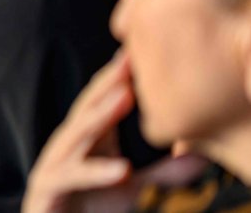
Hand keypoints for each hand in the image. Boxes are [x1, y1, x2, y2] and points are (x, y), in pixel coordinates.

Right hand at [23, 53, 205, 212]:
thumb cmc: (89, 203)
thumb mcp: (132, 185)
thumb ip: (163, 171)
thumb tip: (201, 156)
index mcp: (87, 136)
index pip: (103, 99)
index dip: (119, 77)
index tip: (139, 51)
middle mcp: (69, 142)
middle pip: (88, 106)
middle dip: (108, 82)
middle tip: (129, 60)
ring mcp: (56, 161)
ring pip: (77, 133)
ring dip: (100, 114)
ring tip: (125, 97)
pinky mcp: (50, 185)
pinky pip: (75, 175)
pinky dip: (98, 172)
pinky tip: (123, 168)